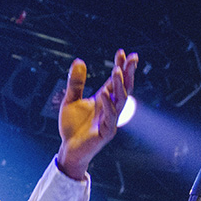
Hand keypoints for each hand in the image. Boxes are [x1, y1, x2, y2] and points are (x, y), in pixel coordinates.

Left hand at [57, 49, 137, 179]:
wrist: (68, 148)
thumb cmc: (72, 126)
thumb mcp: (70, 100)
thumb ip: (75, 83)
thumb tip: (79, 60)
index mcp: (104, 99)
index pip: (115, 80)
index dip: (120, 66)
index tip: (122, 52)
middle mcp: (111, 108)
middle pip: (124, 88)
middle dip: (128, 73)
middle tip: (132, 58)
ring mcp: (110, 120)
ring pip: (120, 101)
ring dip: (119, 86)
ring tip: (116, 71)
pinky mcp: (106, 132)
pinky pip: (110, 117)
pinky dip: (108, 105)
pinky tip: (103, 93)